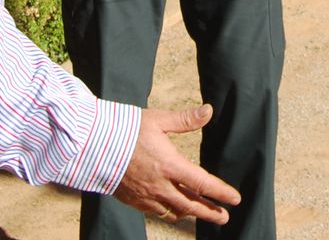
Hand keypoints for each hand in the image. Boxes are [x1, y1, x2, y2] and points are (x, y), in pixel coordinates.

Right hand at [113, 105, 240, 224]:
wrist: (93, 146)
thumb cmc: (126, 129)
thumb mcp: (158, 120)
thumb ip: (185, 119)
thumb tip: (208, 111)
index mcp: (170, 165)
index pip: (203, 183)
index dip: (221, 192)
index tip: (235, 199)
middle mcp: (161, 185)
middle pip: (192, 204)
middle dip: (210, 212)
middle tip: (224, 217)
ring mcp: (147, 195)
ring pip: (175, 211)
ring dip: (191, 214)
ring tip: (202, 214)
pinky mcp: (134, 199)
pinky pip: (157, 212)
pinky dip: (170, 213)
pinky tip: (174, 211)